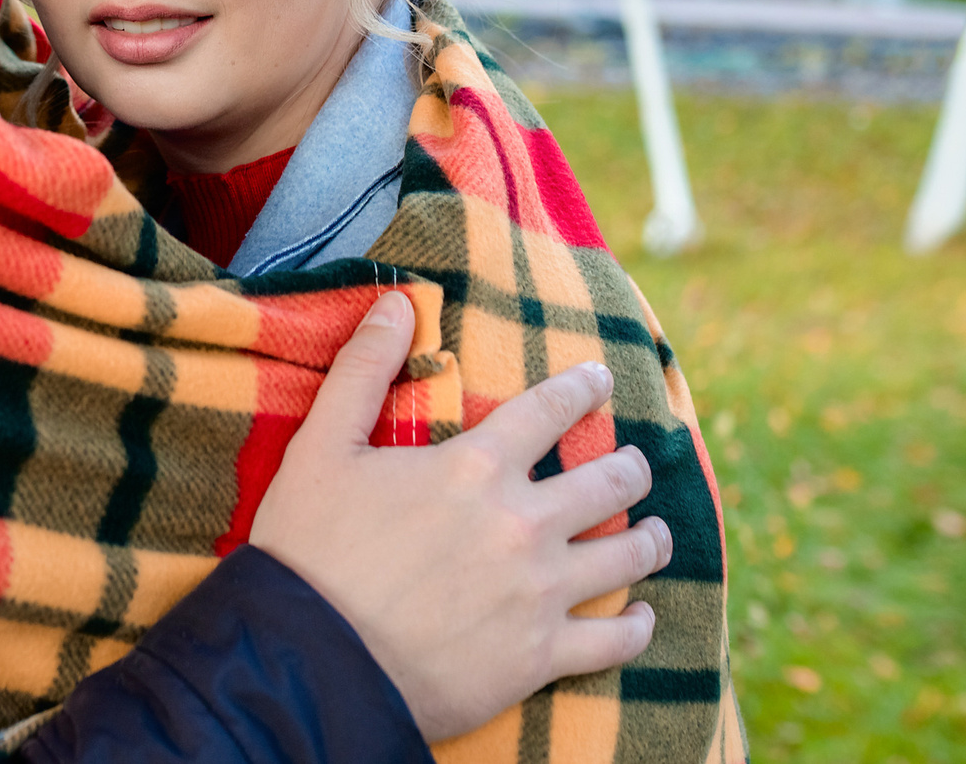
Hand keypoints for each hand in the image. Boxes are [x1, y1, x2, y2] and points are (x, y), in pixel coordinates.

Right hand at [249, 292, 668, 740]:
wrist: (310, 663)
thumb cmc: (309, 551)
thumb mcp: (322, 446)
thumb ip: (363, 369)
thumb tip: (396, 302)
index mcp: (475, 467)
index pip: (549, 410)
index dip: (582, 388)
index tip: (601, 379)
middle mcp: (521, 523)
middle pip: (607, 482)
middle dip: (630, 467)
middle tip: (636, 464)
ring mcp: (538, 592)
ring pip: (625, 557)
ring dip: (649, 539)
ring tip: (656, 532)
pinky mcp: (540, 656)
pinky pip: (613, 642)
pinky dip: (637, 628)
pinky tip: (643, 618)